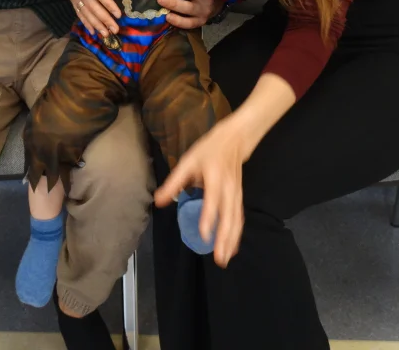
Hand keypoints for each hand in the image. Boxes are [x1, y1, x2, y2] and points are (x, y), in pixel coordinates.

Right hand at [69, 0, 121, 36]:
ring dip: (96, 25)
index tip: (118, 15)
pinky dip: (86, 23)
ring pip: (86, 13)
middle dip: (105, 19)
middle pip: (93, 7)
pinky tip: (92, 31)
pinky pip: (79, 14)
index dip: (109, 4)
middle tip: (115, 30)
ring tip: (106, 34)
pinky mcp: (71, 0)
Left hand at [154, 115, 250, 266]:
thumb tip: (158, 201)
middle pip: (229, 217)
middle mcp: (229, 189)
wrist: (234, 141)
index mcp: (215, 178)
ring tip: (224, 259)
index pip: (213, 201)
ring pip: (236, 221)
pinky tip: (233, 248)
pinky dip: (237, 235)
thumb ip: (174, 182)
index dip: (209, 218)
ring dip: (232, 241)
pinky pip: (239, 219)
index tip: (204, 236)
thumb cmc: (208, 150)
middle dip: (224, 239)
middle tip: (218, 259)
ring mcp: (236, 195)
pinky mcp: (239, 198)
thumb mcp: (188, 161)